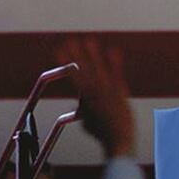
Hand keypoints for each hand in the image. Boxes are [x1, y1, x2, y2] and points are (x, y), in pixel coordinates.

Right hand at [57, 37, 134, 156]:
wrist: (119, 138)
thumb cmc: (103, 132)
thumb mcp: (86, 121)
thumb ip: (82, 110)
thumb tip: (75, 109)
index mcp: (85, 97)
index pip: (72, 75)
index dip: (64, 62)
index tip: (58, 50)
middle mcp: (95, 92)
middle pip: (83, 69)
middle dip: (75, 54)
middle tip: (68, 41)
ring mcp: (108, 90)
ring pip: (98, 68)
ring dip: (92, 54)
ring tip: (87, 40)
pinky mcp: (121, 90)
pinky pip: (117, 73)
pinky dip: (114, 61)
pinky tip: (113, 49)